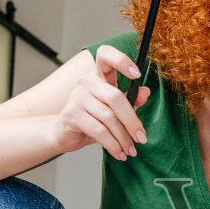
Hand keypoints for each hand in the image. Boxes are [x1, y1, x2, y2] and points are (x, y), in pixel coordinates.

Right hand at [50, 45, 149, 160]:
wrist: (64, 134)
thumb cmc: (92, 118)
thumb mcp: (115, 110)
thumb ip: (131, 100)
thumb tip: (145, 92)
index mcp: (99, 75)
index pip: (106, 55)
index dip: (122, 60)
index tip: (137, 74)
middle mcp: (86, 82)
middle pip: (116, 97)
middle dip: (132, 121)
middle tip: (141, 138)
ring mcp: (77, 97)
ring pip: (109, 117)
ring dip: (123, 138)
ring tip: (130, 150)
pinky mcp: (72, 114)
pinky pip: (98, 130)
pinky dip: (112, 144)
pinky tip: (118, 153)